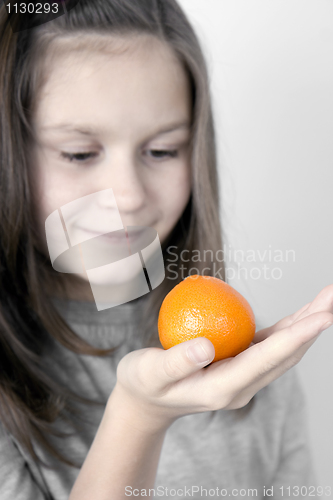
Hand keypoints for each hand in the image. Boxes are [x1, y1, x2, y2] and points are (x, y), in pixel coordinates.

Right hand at [111, 285, 332, 430]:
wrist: (147, 401)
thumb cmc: (144, 383)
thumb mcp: (150, 372)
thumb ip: (176, 362)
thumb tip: (206, 346)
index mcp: (225, 388)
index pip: (268, 358)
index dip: (298, 335)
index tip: (323, 315)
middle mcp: (243, 386)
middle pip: (287, 353)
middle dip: (314, 325)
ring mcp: (244, 377)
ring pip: (284, 350)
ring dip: (307, 325)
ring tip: (327, 299)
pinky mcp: (240, 366)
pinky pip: (270, 346)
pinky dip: (289, 328)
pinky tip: (301, 314)